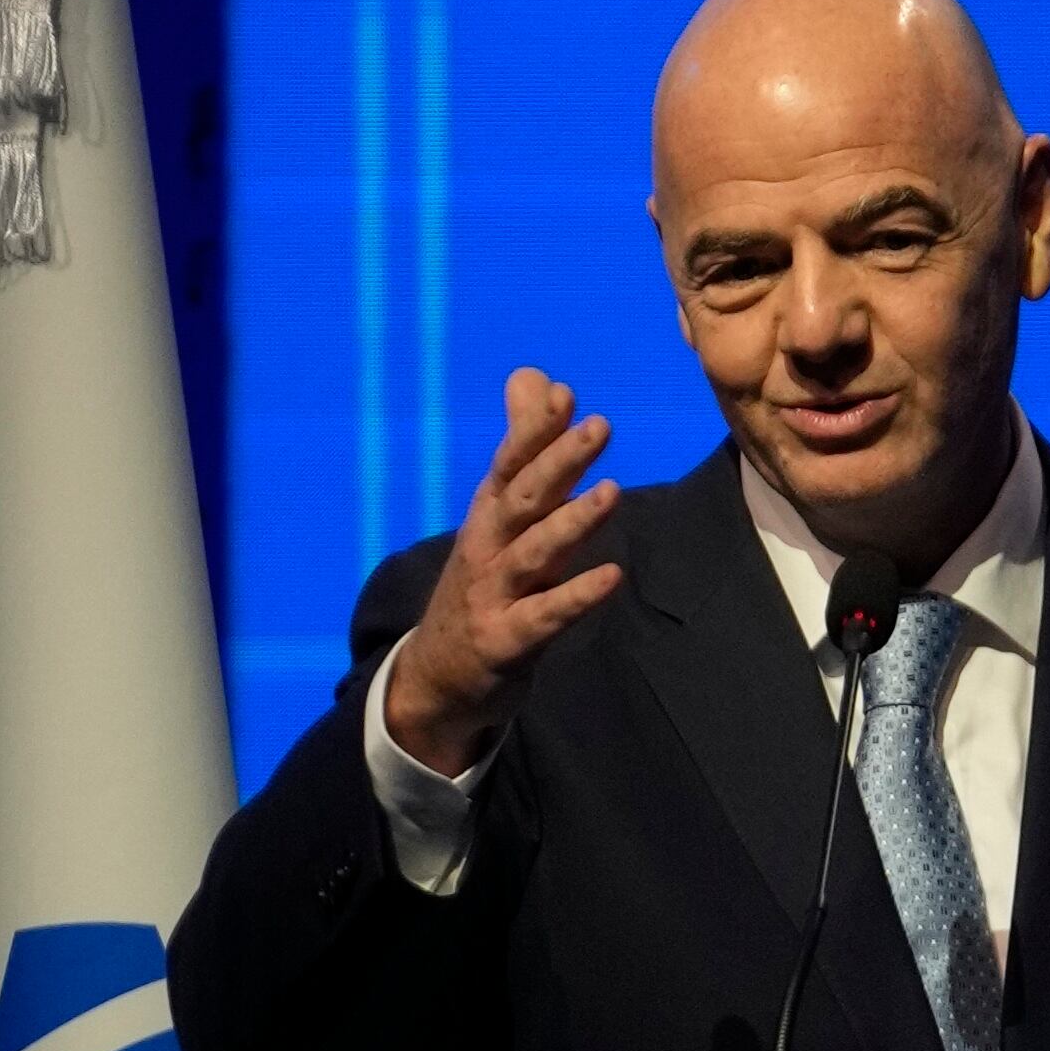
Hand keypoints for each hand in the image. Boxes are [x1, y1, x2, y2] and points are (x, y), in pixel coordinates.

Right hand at [384, 368, 629, 774]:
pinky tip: (612, 577)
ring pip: (532, 554)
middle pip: (522, 499)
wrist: (437, 675)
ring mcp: (494, 596)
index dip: (535, 430)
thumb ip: (524, 445)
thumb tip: (534, 375)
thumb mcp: (500, 514)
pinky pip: (544, 617)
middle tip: (599, 427)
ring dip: (570, 523)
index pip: (510, 464)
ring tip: (610, 493)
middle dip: (557, 462)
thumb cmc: (483, 582)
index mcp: (490, 515)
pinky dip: (575, 597)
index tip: (565, 395)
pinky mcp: (506, 641)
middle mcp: (488, 548)